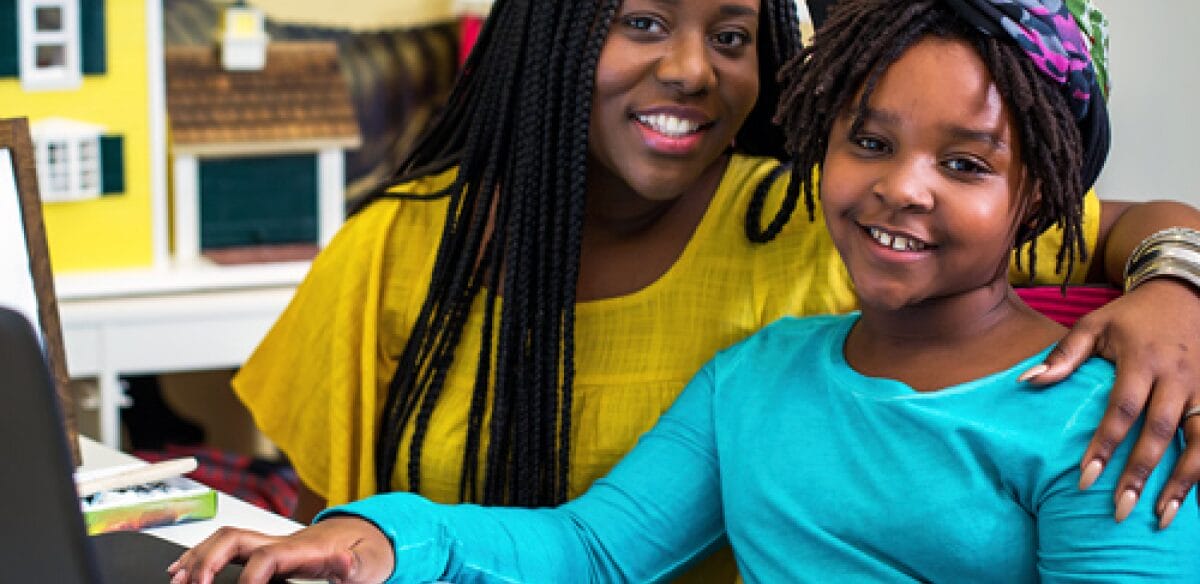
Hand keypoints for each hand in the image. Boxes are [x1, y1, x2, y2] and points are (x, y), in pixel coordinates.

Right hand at [167, 517, 394, 583]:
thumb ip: (354, 565)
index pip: (267, 557)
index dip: (251, 578)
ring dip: (198, 558)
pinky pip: (229, 549)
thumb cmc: (366, 552)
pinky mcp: (269, 551)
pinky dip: (203, 558)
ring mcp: (273, 544)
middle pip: (235, 539)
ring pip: (226, 541)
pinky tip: (185, 572)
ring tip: (177, 581)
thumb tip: (345, 561)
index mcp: (304, 549)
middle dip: (208, 560)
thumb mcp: (369, 563)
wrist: (368, 537)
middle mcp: (283, 542)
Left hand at [1019, 279, 1199, 528]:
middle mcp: (1176, 376)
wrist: (1186, 292)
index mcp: (1141, 360)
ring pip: (1198, 441)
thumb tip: (1026, 381)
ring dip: (1183, 482)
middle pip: (1159, 432)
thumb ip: (1063, 355)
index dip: (1104, 446)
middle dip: (1140, 473)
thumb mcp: (1094, 325)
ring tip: (1163, 518)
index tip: (1085, 479)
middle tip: (1119, 510)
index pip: (1121, 410)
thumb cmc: (1131, 316)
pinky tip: (1193, 498)